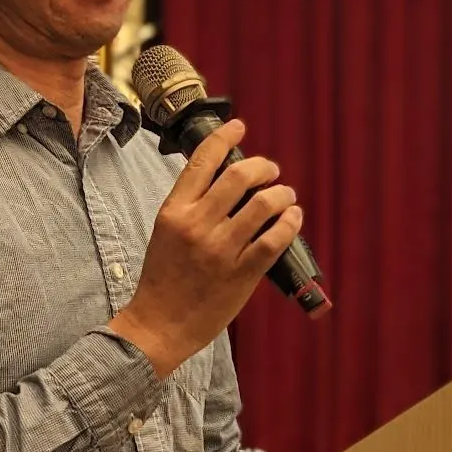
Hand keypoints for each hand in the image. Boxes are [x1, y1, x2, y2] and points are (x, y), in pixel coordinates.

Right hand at [108, 119, 301, 377]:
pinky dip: (290, 222)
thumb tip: (225, 178)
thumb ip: (191, 206)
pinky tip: (293, 218)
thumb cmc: (164, 279)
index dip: (224, 137)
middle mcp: (197, 225)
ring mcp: (221, 250)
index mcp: (175, 212)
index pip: (201, 161)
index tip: (239, 126)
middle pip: (239, 176)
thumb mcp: (166, 232)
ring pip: (263, 204)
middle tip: (271, 170)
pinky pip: (275, 239)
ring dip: (282, 195)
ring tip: (286, 197)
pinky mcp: (242, 274)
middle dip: (263, 166)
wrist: (158, 326)